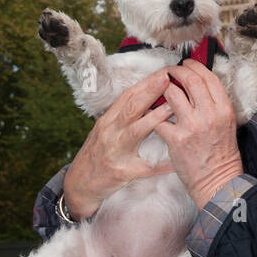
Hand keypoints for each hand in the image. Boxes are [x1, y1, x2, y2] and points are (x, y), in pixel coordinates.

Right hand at [63, 66, 176, 219]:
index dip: (145, 83)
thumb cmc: (97, 154)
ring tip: (173, 108)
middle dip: (150, 91)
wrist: (79, 184)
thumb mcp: (105, 130)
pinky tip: (176, 160)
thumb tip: (148, 97)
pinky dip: (161, 164)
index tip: (163, 72)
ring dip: (154, 118)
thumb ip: (123, 115)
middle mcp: (110, 133)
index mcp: (107, 121)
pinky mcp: (123, 172)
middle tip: (168, 78)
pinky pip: (145, 167)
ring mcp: (116, 152)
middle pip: (131, 108)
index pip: (127, 96)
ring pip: (136, 132)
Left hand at [150, 59, 243, 209]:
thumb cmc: (221, 154)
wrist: (217, 181)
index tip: (186, 64)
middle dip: (176, 71)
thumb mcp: (227, 123)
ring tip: (159, 91)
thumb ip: (214, 104)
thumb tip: (198, 84)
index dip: (194, 66)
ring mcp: (192, 126)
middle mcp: (209, 114)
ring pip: (172, 94)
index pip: (208, 77)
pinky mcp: (176, 139)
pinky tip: (152, 115)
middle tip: (169, 72)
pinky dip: (153, 115)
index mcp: (224, 108)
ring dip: (162, 89)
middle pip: (190, 80)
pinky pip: (159, 118)